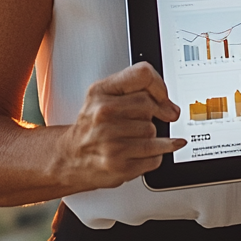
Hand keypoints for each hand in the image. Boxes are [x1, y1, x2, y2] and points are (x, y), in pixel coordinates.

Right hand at [59, 62, 185, 189]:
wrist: (70, 157)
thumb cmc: (91, 125)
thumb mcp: (104, 94)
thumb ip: (136, 88)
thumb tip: (171, 108)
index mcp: (100, 92)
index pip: (142, 75)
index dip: (158, 86)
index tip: (163, 97)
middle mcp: (103, 115)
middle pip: (150, 105)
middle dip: (152, 114)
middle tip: (139, 121)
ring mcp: (111, 142)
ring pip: (153, 131)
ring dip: (151, 136)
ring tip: (134, 137)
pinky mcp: (119, 166)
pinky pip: (154, 157)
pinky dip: (154, 155)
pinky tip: (140, 152)